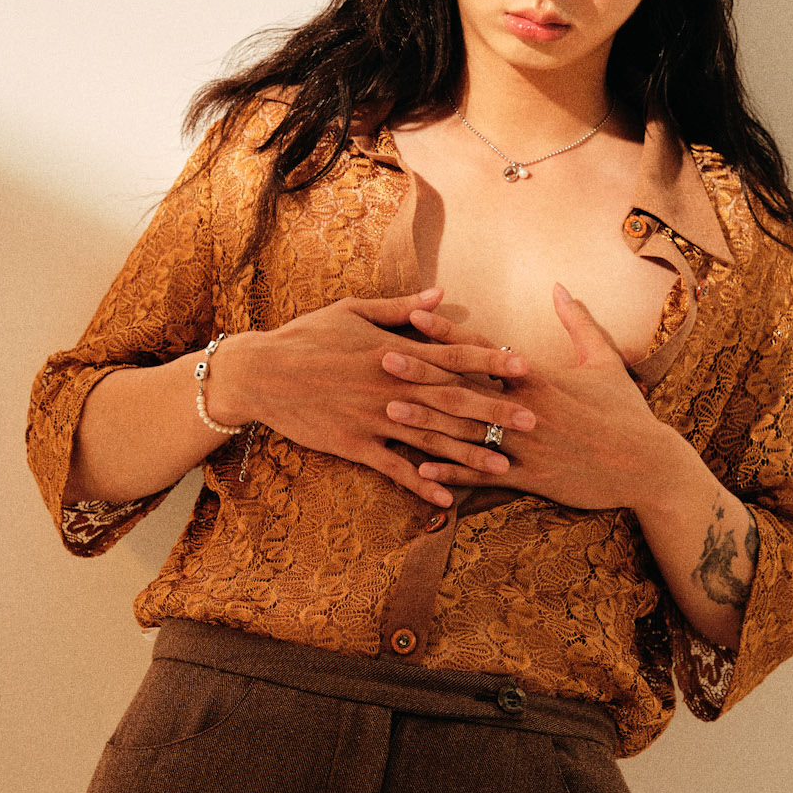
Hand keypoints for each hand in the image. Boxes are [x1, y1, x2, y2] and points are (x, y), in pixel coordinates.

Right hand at [215, 289, 526, 507]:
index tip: (525, 366)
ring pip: (430, 439)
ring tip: (503, 467)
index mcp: (394, 352)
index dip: (491, 361)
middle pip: (453, 401)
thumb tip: (441, 294)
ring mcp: (372, 418)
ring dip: (469, 454)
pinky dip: (421, 482)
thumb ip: (400, 308)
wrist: (260, 372)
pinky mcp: (353, 444)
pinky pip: (393, 468)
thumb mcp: (352, 310)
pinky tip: (448, 498)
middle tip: (533, 422)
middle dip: (495, 412)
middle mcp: (390, 386)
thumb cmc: (306, 336)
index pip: (453, 356)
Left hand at [387, 283, 672, 510]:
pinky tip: (419, 469)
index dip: (447, 333)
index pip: (483, 350)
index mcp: (539, 378)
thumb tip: (560, 286)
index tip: (414, 316)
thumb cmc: (627, 412)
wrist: (647, 466)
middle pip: (464, 387)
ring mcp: (526, 446)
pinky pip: (483, 476)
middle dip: (421, 373)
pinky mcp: (531, 479)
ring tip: (388, 411)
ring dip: (425, 422)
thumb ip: (579, 322)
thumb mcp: (605, 362)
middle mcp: (526, 409)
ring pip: (465, 432)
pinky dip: (451, 472)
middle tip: (380, 359)